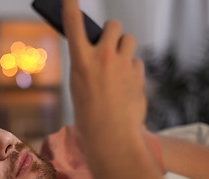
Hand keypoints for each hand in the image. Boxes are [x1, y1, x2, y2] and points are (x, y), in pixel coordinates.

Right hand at [62, 0, 146, 142]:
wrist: (111, 136)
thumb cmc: (88, 114)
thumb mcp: (79, 86)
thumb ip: (87, 64)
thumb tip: (99, 49)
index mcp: (81, 61)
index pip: (74, 24)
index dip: (70, 6)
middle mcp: (103, 57)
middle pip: (113, 25)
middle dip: (112, 31)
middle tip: (109, 43)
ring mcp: (123, 64)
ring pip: (129, 39)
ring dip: (124, 47)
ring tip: (119, 64)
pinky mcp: (138, 74)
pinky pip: (136, 61)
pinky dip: (131, 69)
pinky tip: (126, 84)